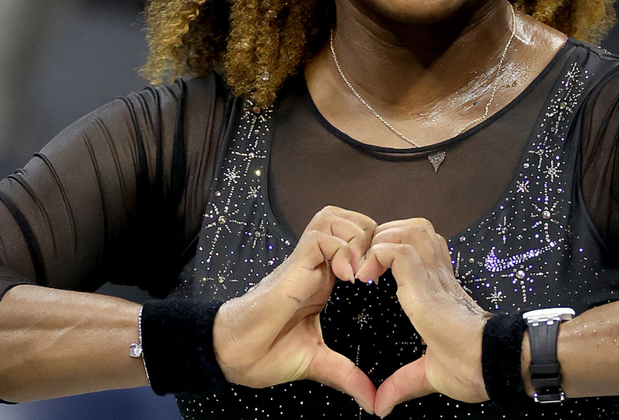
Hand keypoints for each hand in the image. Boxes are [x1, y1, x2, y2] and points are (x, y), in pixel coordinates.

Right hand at [213, 206, 378, 412]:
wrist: (236, 355)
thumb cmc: (268, 352)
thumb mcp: (319, 362)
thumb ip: (347, 375)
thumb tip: (373, 403)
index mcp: (325, 280)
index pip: (356, 241)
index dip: (374, 251)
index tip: (382, 281)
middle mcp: (316, 265)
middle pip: (349, 219)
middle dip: (370, 236)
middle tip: (374, 271)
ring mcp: (304, 262)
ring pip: (335, 217)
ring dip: (356, 238)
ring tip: (360, 272)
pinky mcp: (293, 265)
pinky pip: (320, 236)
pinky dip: (340, 249)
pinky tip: (347, 277)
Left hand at [356, 219, 490, 417]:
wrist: (492, 364)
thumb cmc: (473, 367)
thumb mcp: (428, 374)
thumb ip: (402, 383)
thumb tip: (381, 407)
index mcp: (439, 290)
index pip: (419, 246)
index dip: (393, 249)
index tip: (371, 275)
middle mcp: (439, 275)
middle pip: (412, 226)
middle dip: (383, 237)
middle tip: (365, 265)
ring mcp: (435, 276)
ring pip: (406, 229)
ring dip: (381, 241)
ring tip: (366, 268)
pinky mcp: (427, 283)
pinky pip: (397, 250)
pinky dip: (377, 256)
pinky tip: (366, 278)